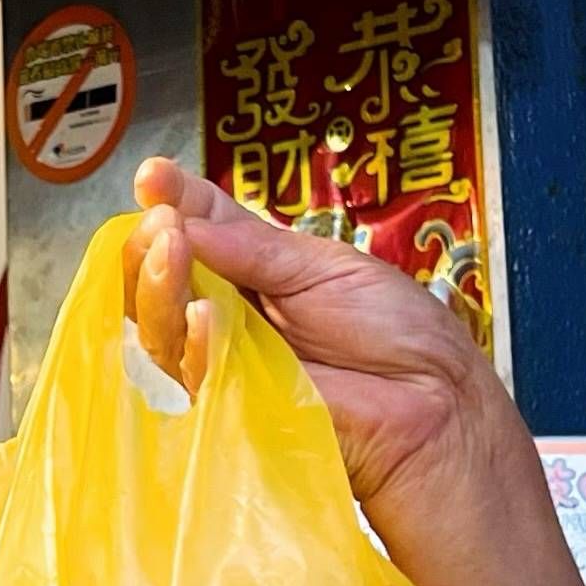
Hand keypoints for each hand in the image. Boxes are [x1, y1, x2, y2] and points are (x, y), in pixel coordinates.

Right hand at [124, 159, 526, 549]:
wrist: (433, 401)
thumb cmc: (397, 335)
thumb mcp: (326, 267)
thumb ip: (252, 247)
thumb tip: (183, 221)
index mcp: (255, 270)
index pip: (198, 229)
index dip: (172, 202)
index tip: (153, 177)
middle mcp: (230, 314)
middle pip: (160, 278)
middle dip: (152, 244)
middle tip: (162, 221)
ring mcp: (224, 361)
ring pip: (159, 326)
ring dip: (159, 284)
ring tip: (172, 247)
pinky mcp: (230, 408)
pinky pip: (192, 375)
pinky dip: (192, 340)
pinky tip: (203, 314)